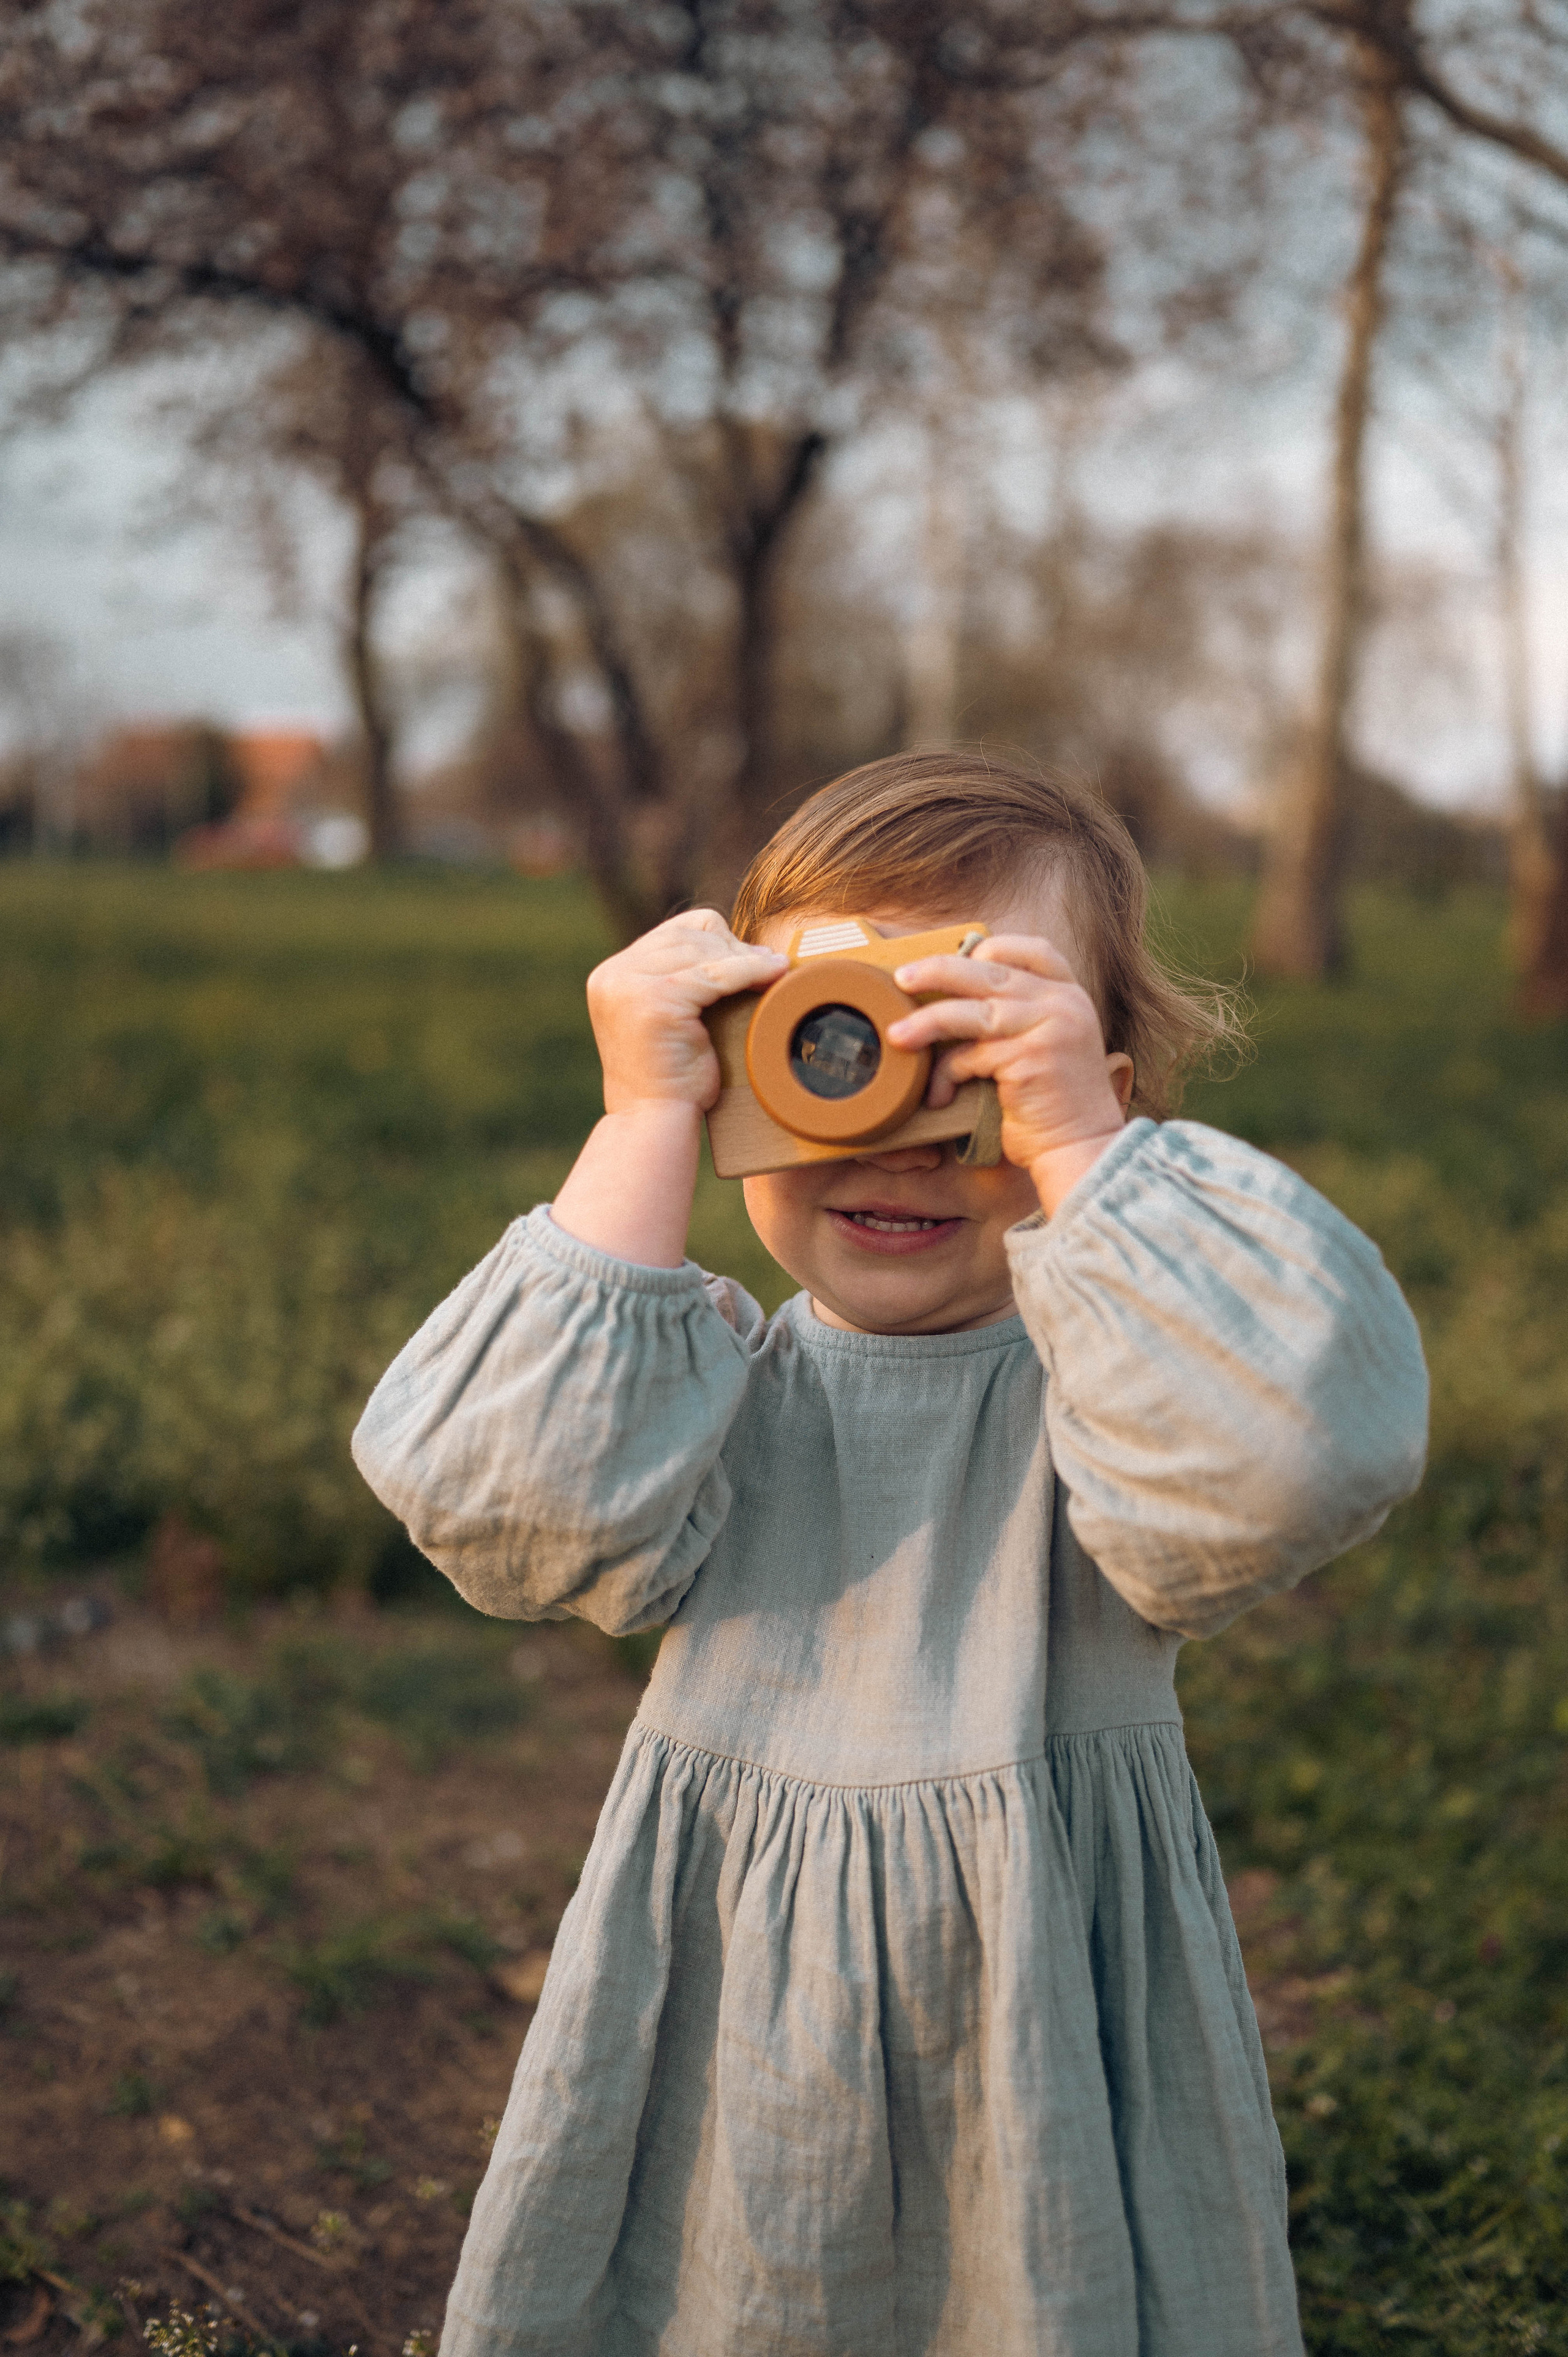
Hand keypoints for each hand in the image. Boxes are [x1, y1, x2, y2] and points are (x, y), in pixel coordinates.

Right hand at [586, 910, 786, 1114]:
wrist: (654, 1122)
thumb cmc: (672, 1078)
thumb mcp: (671, 1018)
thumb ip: (685, 980)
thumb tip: (743, 946)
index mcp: (612, 974)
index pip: (675, 931)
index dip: (717, 941)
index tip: (749, 962)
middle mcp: (613, 974)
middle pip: (690, 935)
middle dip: (733, 949)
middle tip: (769, 968)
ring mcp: (629, 985)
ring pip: (705, 950)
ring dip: (745, 959)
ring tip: (774, 973)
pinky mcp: (655, 1000)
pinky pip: (717, 974)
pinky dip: (751, 971)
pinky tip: (776, 975)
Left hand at [887, 935, 1132, 1212]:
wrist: (1082, 1148)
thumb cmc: (1055, 1106)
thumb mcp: (1050, 1046)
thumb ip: (1022, 1017)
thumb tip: (960, 998)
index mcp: (1071, 997)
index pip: (1037, 950)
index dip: (995, 948)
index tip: (962, 955)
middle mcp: (1064, 1005)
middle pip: (990, 972)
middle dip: (937, 971)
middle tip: (901, 979)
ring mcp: (1048, 1028)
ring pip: (970, 1012)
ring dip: (926, 1022)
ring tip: (897, 1035)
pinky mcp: (1028, 1059)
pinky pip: (969, 1056)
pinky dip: (947, 1075)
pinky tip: (939, 1096)